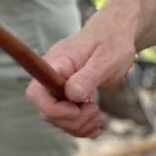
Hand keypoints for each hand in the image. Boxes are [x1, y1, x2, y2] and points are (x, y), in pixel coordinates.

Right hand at [26, 10, 134, 137]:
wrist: (119, 30)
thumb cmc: (113, 40)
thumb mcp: (106, 58)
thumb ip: (88, 76)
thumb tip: (70, 94)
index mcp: (58, 62)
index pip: (36, 92)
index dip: (54, 110)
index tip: (79, 109)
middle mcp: (53, 73)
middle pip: (48, 110)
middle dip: (72, 120)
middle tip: (97, 113)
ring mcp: (60, 83)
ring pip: (58, 116)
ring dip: (79, 125)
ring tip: (100, 118)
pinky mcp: (68, 90)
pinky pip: (68, 114)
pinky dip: (81, 123)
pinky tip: (97, 124)